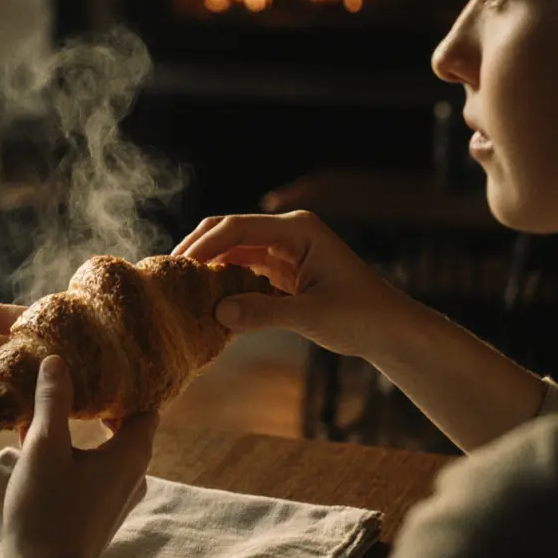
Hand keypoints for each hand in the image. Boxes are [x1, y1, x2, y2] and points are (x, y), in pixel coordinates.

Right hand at [2, 356, 157, 557]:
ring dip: (83, 427)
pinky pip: (92, 469)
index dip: (131, 382)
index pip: (146, 405)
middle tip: (77, 375)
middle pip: (125, 425)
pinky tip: (40, 441)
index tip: (110, 360)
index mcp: (132, 454)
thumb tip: (57, 361)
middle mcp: (133, 474)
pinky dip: (74, 451)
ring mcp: (116, 496)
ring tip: (54, 403)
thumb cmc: (48, 511)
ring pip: (105, 449)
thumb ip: (53, 402)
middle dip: (102, 401)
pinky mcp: (97, 511)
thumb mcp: (45, 448)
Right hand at [172, 210, 410, 357]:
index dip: (205, 244)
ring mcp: (284, 250)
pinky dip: (223, 281)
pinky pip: (243, 268)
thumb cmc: (361, 317)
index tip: (178, 265)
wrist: (388, 330)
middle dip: (198, 249)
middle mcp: (289, 233)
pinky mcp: (282, 270)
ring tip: (179, 286)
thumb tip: (217, 312)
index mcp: (299, 230)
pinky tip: (204, 298)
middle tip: (168, 273)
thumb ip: (264, 313)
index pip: (238, 227)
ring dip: (208, 266)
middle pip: (229, 231)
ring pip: (233, 249)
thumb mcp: (311, 316)